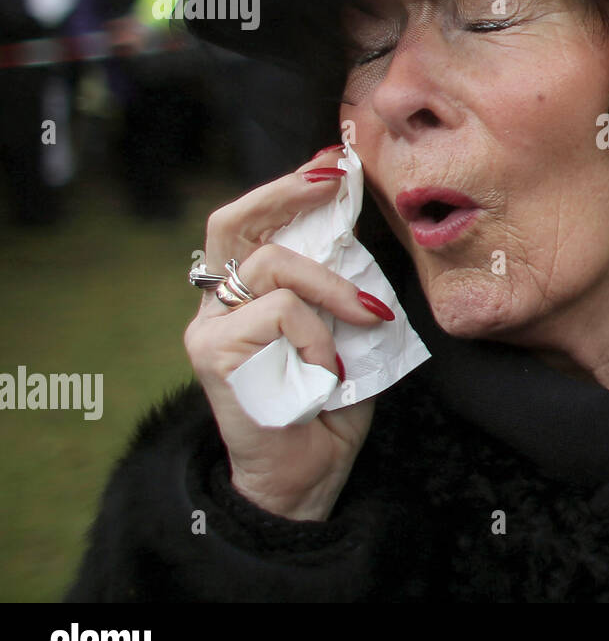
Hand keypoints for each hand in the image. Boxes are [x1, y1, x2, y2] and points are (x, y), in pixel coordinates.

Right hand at [184, 148, 390, 520]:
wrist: (308, 477)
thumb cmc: (329, 403)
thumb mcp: (344, 330)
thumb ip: (340, 286)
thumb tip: (358, 229)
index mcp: (246, 294)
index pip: (255, 224)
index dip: (290, 188)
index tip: (334, 163)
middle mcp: (218, 304)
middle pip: (233, 222)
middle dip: (287, 191)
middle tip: (336, 177)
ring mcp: (209, 328)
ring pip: (274, 267)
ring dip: (334, 288)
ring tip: (366, 321)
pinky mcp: (212, 355)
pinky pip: (279, 315)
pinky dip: (319, 337)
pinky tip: (329, 372)